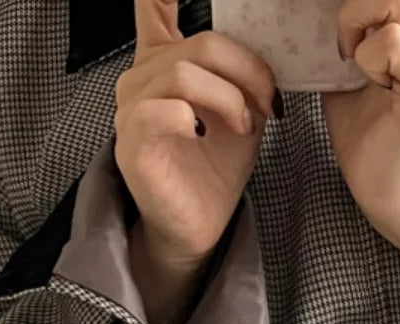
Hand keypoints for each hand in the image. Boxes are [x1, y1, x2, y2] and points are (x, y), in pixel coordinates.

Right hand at [114, 0, 279, 267]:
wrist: (199, 224)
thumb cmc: (215, 167)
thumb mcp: (240, 110)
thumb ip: (244, 76)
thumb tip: (267, 55)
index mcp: (166, 61)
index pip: (154, 7)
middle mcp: (143, 76)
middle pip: (201, 45)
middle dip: (248, 72)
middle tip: (267, 103)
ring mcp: (132, 107)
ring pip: (184, 74)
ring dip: (229, 99)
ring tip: (244, 127)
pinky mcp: (132, 141)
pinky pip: (161, 110)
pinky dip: (195, 118)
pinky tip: (203, 135)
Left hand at [320, 0, 399, 227]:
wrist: (388, 188)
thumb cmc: (368, 134)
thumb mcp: (347, 68)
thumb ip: (348, 30)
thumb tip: (316, 5)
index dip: (363, 1)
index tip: (344, 32)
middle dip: (359, 4)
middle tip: (345, 44)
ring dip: (360, 21)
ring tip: (354, 61)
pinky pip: (394, 40)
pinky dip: (369, 55)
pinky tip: (368, 82)